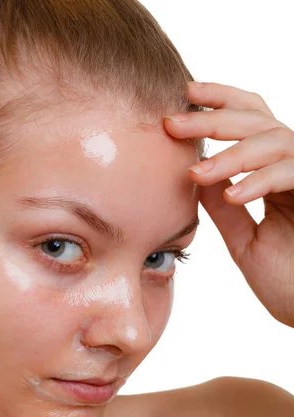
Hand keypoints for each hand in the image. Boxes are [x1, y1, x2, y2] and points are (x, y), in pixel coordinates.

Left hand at [164, 81, 293, 327]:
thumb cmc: (288, 283)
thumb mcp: (245, 241)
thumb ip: (225, 209)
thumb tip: (197, 176)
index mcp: (277, 175)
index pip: (251, 123)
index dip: (221, 101)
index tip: (186, 95)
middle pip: (258, 120)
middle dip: (213, 118)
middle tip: (172, 123)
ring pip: (274, 140)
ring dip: (231, 153)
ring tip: (197, 173)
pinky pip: (293, 172)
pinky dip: (261, 180)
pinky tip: (233, 193)